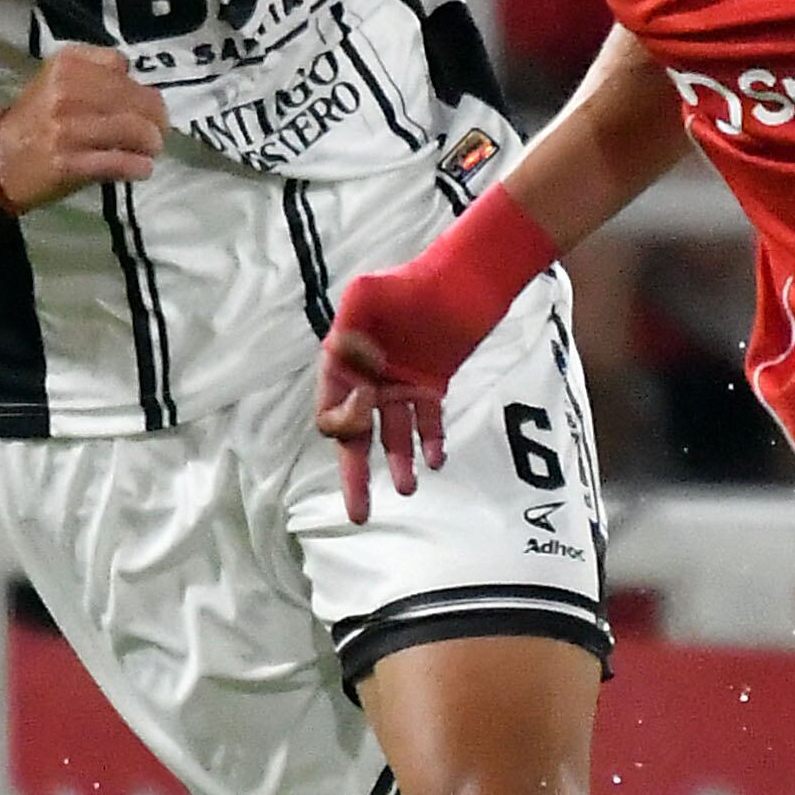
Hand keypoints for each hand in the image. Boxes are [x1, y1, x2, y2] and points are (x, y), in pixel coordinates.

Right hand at [0, 46, 164, 211]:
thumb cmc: (38, 118)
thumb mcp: (61, 80)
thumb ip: (100, 75)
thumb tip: (144, 90)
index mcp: (67, 64)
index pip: (121, 65)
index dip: (138, 87)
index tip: (138, 105)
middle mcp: (67, 91)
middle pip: (138, 98)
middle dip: (156, 119)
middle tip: (156, 133)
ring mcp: (67, 128)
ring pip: (134, 129)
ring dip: (151, 144)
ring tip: (149, 151)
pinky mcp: (68, 162)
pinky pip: (120, 162)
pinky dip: (138, 167)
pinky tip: (139, 169)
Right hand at [316, 264, 486, 523]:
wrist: (461, 280)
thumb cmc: (411, 283)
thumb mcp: (369, 292)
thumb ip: (350, 321)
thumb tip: (342, 351)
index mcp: (345, 364)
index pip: (332, 410)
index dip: (344, 420)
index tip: (367, 404)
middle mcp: (369, 381)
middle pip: (356, 438)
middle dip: (355, 476)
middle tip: (359, 515)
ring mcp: (400, 386)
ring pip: (395, 436)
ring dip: (399, 464)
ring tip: (407, 488)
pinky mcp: (432, 387)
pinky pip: (428, 423)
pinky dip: (432, 442)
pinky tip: (437, 461)